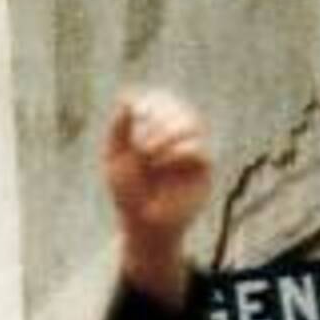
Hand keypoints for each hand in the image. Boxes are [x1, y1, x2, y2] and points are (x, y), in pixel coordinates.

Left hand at [100, 85, 210, 302]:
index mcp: (155, 128)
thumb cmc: (127, 191)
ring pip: (194, 124)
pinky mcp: (204, 168)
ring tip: (147, 153)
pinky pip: (200, 149)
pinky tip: (159, 163)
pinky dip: (177, 152)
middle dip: (158, 120)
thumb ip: (119, 128)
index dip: (151, 101)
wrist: (142, 223)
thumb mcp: (115, 158)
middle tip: (140, 143)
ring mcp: (192, 149)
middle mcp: (177, 135)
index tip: (136, 111)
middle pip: (179, 108)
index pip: (161, 101)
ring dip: (168, 133)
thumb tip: (127, 96)